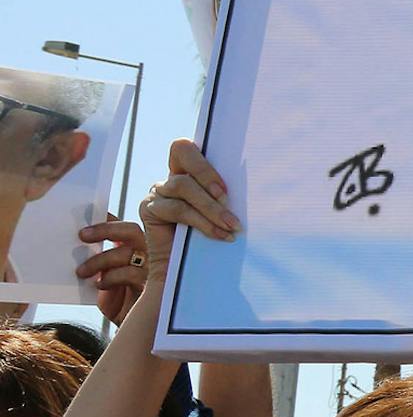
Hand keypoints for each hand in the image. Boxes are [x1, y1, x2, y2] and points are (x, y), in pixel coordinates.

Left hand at [77, 217, 147, 323]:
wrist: (134, 331)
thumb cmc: (120, 303)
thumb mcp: (105, 279)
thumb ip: (100, 262)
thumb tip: (77, 246)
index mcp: (138, 249)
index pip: (124, 227)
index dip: (107, 221)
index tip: (84, 222)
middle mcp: (150, 254)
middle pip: (132, 231)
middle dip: (106, 230)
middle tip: (82, 236)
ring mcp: (154, 269)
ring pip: (127, 252)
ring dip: (100, 259)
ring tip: (82, 271)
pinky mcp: (154, 286)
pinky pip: (130, 273)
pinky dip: (111, 277)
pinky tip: (100, 285)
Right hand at [139, 140, 238, 271]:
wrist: (185, 269)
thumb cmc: (213, 236)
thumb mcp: (223, 211)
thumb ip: (227, 197)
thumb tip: (260, 184)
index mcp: (188, 170)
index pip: (187, 147)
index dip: (205, 160)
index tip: (228, 184)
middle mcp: (171, 177)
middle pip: (183, 155)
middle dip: (207, 173)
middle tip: (228, 198)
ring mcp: (158, 192)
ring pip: (184, 186)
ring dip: (211, 207)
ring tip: (232, 226)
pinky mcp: (149, 210)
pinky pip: (178, 209)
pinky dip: (203, 222)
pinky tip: (221, 235)